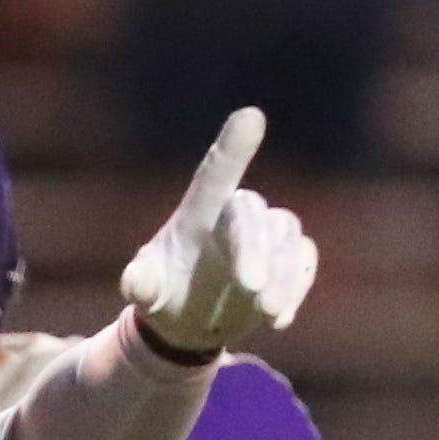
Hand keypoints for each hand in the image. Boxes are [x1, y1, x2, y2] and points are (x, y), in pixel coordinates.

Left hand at [119, 109, 322, 358]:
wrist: (186, 323)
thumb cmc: (162, 292)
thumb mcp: (145, 290)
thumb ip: (141, 285)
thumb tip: (136, 285)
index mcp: (199, 212)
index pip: (217, 172)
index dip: (234, 145)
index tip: (251, 116)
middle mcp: (236, 217)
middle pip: (253, 214)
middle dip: (255, 248)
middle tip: (249, 287)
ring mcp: (267, 239)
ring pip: (287, 237)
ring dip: (282, 273)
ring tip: (266, 311)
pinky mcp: (287, 265)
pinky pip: (301, 264)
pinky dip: (295, 289)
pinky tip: (277, 320)